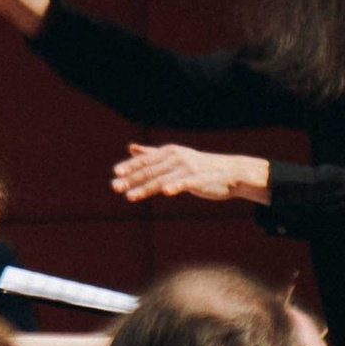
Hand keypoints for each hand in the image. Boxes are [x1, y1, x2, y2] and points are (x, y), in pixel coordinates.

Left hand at [112, 144, 271, 205]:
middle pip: (150, 170)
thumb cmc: (198, 166)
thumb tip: (131, 148)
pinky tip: (166, 192)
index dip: (130, 167)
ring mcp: (188, 168)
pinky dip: (175, 187)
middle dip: (131, 179)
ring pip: (161, 179)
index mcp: (169, 152)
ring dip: (144, 188)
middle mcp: (176, 158)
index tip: (116, 173)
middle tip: (115, 187)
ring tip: (129, 196)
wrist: (229, 172)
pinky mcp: (199, 179)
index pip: (145, 160)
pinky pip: (185, 183)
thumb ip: (151, 153)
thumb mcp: (173, 156)